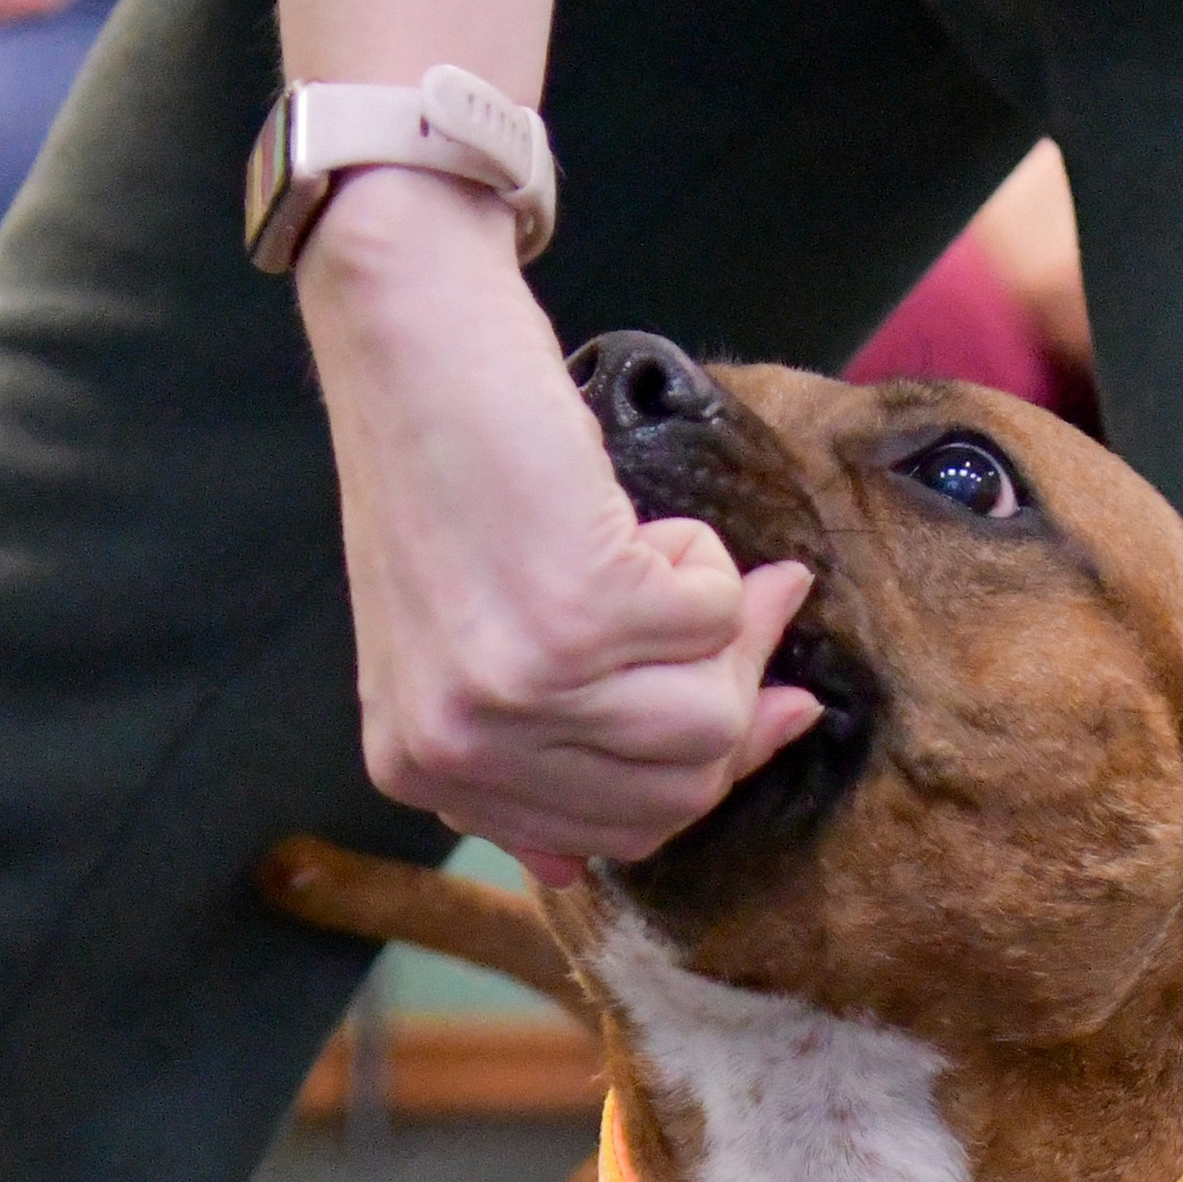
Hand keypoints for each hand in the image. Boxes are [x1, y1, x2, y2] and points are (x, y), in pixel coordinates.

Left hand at [297, 170, 819, 878]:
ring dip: (720, 624)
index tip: (770, 707)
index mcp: (423, 771)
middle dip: (733, 697)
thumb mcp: (477, 640)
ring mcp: (518, 689)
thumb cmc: (447, 476)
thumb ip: (568, 738)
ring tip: (659, 554)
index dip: (710, 769)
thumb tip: (731, 757)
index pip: (617, 834)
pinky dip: (702, 555)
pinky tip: (636, 518)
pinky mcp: (578, 615)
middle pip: (680, 791)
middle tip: (738, 612)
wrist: (413, 347)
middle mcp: (460, 748)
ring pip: (713, 717)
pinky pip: (716, 620)